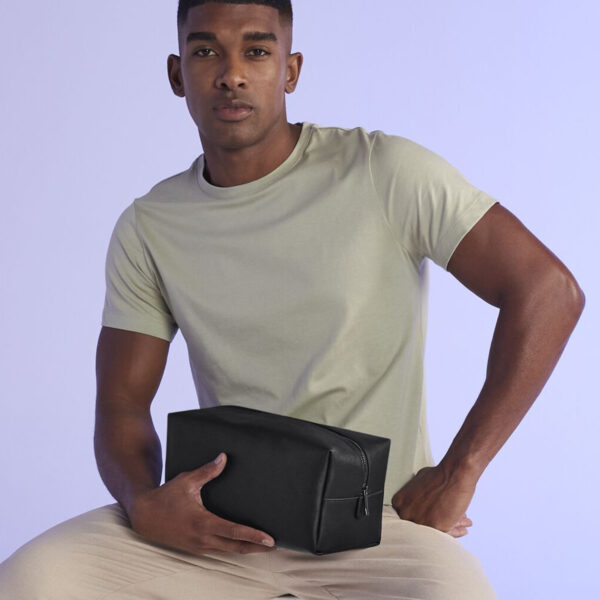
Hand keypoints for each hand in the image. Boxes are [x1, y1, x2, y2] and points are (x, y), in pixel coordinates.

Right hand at [127, 453, 276, 554]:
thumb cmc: (166, 496)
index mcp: (203, 523)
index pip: (235, 532)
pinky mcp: (194, 548)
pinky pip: (218, 550)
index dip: (254, 536)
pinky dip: (232, 548)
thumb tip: (223, 457)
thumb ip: (207, 471)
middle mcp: (202, 538)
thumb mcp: (187, 481)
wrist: (144, 515)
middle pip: (236, 548)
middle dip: (256, 548)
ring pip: (228, 551)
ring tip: (262, 546)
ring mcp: (198, 546)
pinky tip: (240, 544)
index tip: (270, 539)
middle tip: (274, 545)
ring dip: (245, 550)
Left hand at [390, 465, 476, 537]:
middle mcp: (406, 513)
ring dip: (451, 527)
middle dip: (438, 523)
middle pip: (422, 527)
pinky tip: (463, 527)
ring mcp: (419, 521)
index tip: (435, 517)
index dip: (425, 517)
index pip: (409, 518)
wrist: (454, 474)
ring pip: (436, 532)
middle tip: (449, 521)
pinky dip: (457, 531)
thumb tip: (419, 503)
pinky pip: (447, 534)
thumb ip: (414, 494)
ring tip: (461, 522)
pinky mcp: (434, 527)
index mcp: (399, 502)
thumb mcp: (418, 481)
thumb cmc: (439, 474)